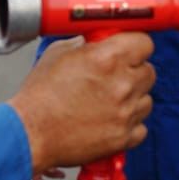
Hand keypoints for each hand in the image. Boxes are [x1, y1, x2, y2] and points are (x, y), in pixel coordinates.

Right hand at [8, 34, 154, 173]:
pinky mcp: (123, 137)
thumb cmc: (38, 98)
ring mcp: (125, 113)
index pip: (144, 43)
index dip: (135, 46)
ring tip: (109, 103)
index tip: (129, 50)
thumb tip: (91, 42)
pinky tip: (111, 121)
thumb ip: (81, 45)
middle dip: (134, 72)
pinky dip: (129, 126)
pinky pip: (141, 128)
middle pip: (149, 71)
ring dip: (133, 100)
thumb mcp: (56, 55)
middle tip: (115, 77)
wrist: (30, 133)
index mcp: (107, 58)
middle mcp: (122, 84)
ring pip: (146, 100)